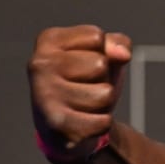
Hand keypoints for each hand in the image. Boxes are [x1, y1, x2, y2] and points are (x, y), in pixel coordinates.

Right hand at [28, 25, 131, 153]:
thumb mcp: (102, 55)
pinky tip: (84, 122)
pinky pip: (103, 121)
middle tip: (86, 88)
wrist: (63, 126)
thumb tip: (124, 54)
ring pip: (105, 94)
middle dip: (103, 79)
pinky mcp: (57, 123)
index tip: (85, 65)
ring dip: (103, 103)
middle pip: (100, 64)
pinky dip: (102, 123)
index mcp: (48, 40)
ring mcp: (45, 94)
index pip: (96, 37)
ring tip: (84, 104)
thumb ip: (117, 44)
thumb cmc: (85, 82)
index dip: (103, 53)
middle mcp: (40, 64)